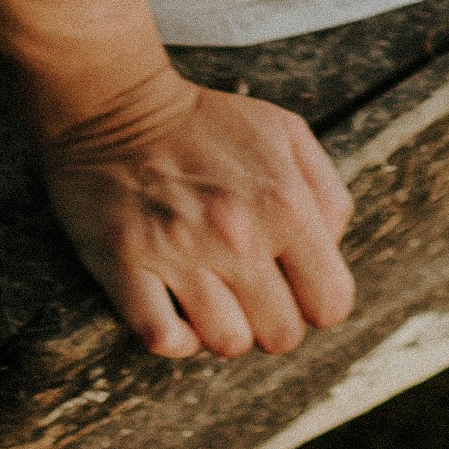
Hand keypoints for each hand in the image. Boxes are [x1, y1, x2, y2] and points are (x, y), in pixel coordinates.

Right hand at [37, 65, 357, 358]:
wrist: (117, 104)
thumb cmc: (207, 124)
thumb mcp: (288, 134)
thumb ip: (326, 195)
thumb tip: (331, 253)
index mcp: (284, 203)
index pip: (330, 303)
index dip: (316, 300)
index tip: (294, 285)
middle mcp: (236, 233)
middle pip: (281, 336)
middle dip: (271, 320)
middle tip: (250, 291)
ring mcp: (178, 251)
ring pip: (226, 344)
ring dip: (222, 327)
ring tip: (212, 295)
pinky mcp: (125, 263)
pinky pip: (162, 339)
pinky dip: (174, 337)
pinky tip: (176, 310)